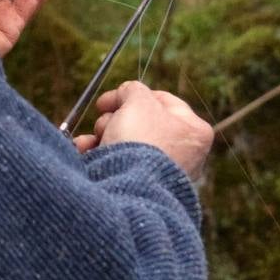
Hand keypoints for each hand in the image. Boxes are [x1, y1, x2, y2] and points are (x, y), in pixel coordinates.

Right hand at [75, 81, 213, 180]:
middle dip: (113, 119)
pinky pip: (118, 163)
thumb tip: (126, 92)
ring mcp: (162, 174)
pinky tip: (84, 152)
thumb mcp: (137, 100)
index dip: (132, 95)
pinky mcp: (142, 189)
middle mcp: (184, 154)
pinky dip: (99, 155)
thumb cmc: (142, 139)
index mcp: (194, 130)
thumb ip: (133, 89)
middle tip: (103, 123)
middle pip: (140, 122)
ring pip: (125, 141)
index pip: (162, 100)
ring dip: (102, 136)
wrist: (131, 190)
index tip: (107, 100)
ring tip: (91, 140)